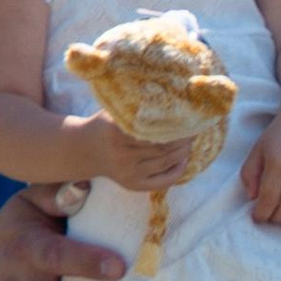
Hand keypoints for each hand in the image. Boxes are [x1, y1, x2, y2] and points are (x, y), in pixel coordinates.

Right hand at [69, 112, 197, 190]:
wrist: (85, 150)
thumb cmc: (106, 125)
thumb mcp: (116, 111)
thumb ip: (137, 105)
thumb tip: (171, 95)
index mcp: (116, 132)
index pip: (154, 129)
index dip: (175, 125)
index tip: (189, 117)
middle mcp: (122, 155)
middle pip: (163, 147)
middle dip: (183, 138)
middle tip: (194, 128)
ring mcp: (128, 172)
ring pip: (165, 162)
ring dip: (183, 152)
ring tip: (190, 141)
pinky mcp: (132, 185)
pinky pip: (161, 181)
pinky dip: (177, 171)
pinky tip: (184, 159)